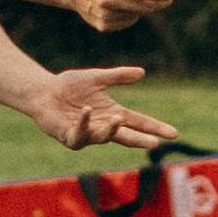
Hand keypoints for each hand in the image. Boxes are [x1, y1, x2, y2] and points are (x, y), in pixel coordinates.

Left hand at [30, 67, 183, 151]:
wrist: (44, 92)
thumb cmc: (70, 86)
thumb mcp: (97, 77)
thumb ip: (118, 76)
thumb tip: (142, 72)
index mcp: (112, 114)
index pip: (138, 122)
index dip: (154, 128)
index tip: (173, 133)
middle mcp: (102, 127)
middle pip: (125, 136)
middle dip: (139, 140)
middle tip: (154, 144)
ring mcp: (86, 134)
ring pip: (103, 137)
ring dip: (111, 128)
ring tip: (118, 118)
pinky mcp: (69, 136)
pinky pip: (78, 133)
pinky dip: (83, 122)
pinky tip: (86, 109)